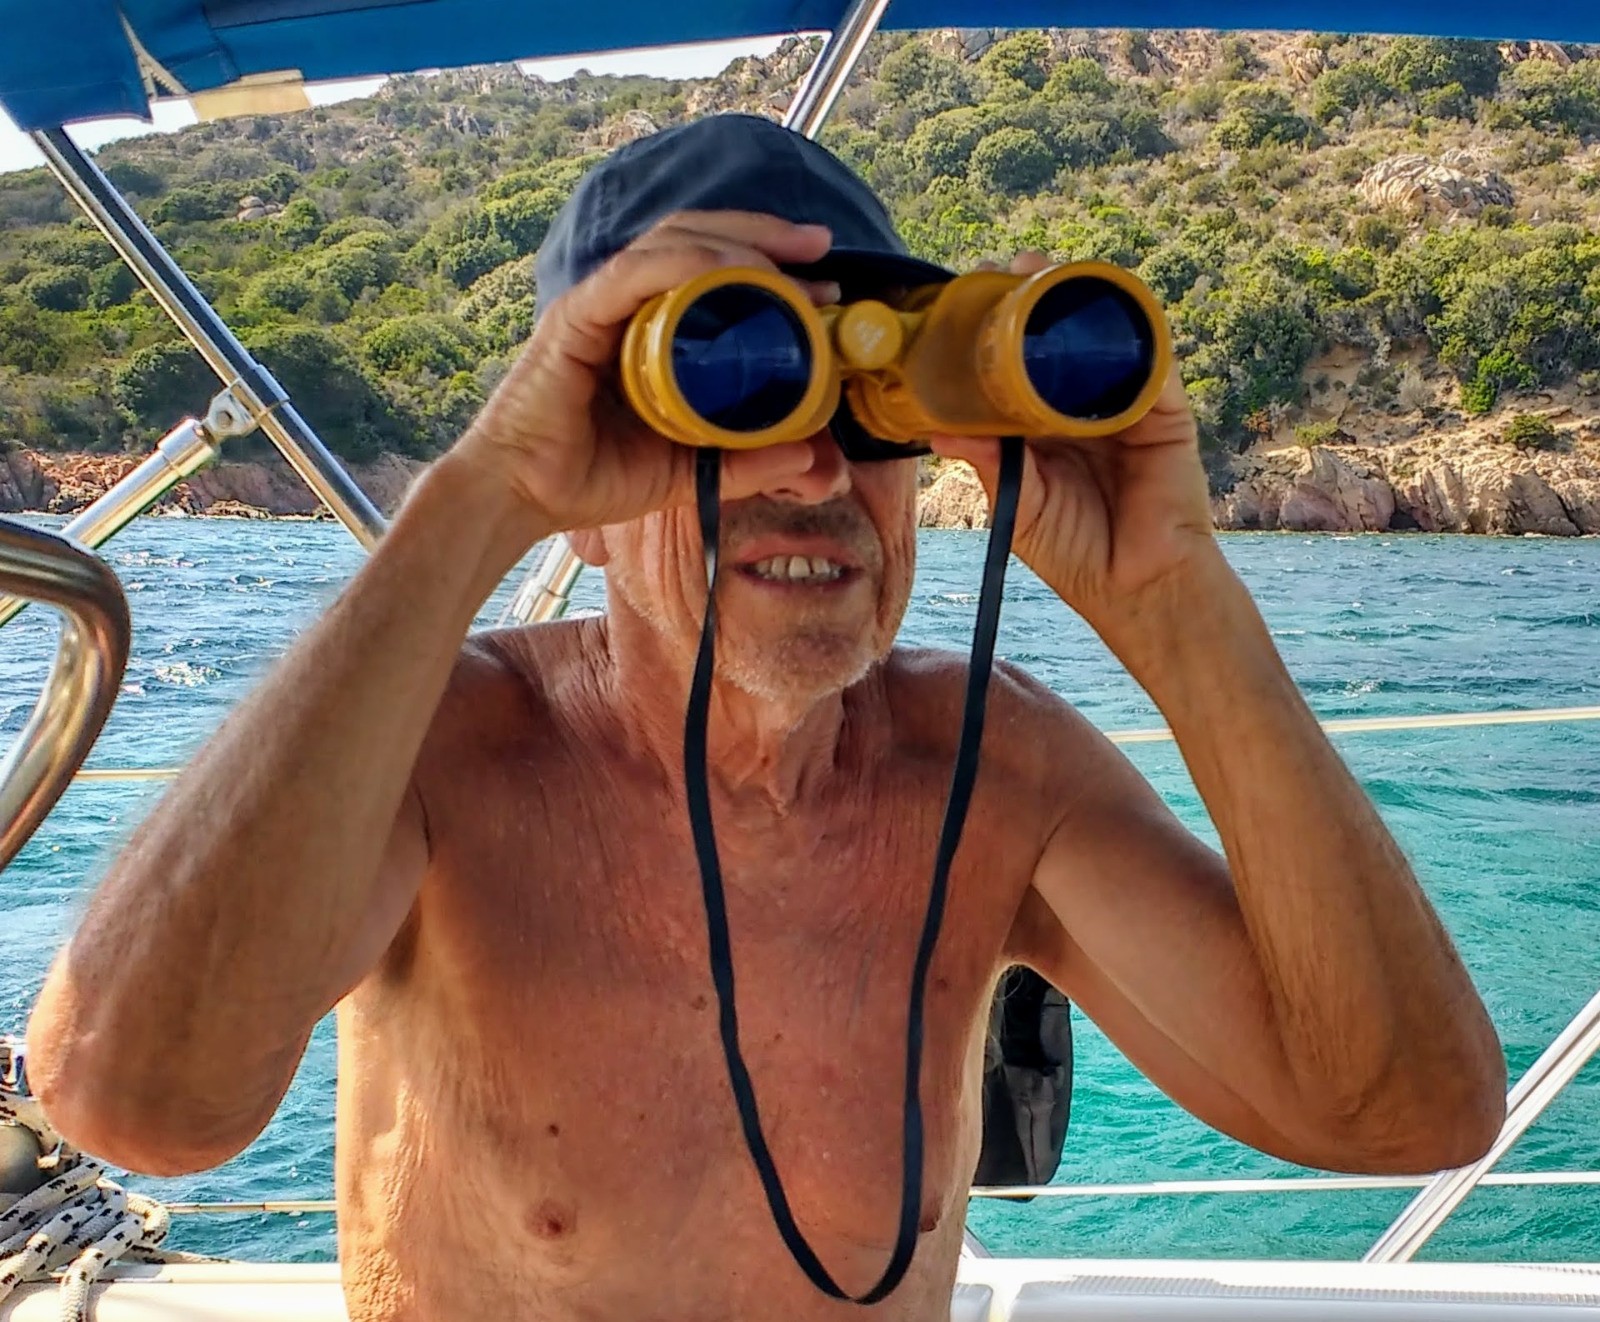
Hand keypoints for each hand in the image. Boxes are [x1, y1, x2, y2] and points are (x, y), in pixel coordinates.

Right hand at [449, 211, 840, 538]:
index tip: (823, 284)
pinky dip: (684, 264)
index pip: (711, 269)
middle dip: (764, 234)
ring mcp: (600, 304)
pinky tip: (727, 268)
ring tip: (790, 260)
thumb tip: (810, 454)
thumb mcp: (690, 471)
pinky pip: (635, 273)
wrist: (524, 498)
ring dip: (737, 243)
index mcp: (651, 329)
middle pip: (697, 238)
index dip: (769, 264)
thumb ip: (745, 462)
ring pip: (672, 243)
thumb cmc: (593, 479)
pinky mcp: (576, 316)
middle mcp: (626, 303)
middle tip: (820, 247)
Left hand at [927, 252, 1216, 636]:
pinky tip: (1101, 303)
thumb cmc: (1074, 551)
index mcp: (1041, 426)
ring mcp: (1123, 404)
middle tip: (1003, 267)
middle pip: (1057, 339)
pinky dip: (1129, 329)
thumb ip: (986, 462)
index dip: (994, 330)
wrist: (1136, 587)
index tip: (964, 297)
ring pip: (1101, 338)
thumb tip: (938, 430)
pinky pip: (1150, 360)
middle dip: (1033, 298)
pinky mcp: (1164, 412)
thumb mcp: (1017, 503)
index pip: (1016, 365)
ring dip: (1076, 299)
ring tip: (1042, 270)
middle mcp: (1081, 407)